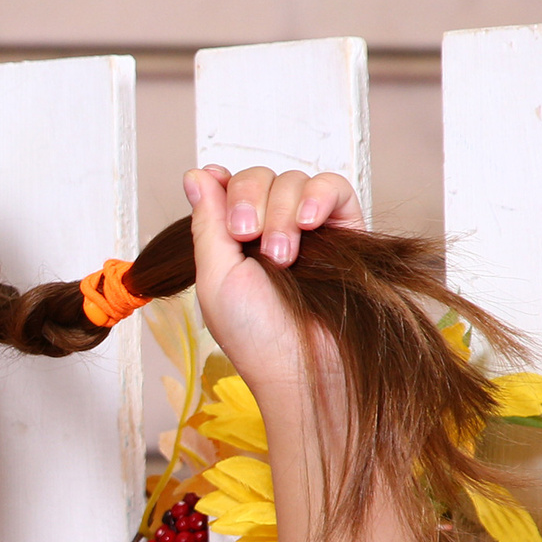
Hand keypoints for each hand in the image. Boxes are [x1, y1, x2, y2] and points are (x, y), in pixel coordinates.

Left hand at [182, 165, 360, 391]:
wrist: (303, 366)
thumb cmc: (254, 334)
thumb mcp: (215, 276)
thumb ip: (207, 222)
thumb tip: (196, 175)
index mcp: (235, 241)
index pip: (229, 187)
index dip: (225, 184)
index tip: (217, 188)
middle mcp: (272, 230)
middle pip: (259, 177)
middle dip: (250, 201)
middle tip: (248, 238)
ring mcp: (310, 230)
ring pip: (294, 181)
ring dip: (281, 212)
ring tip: (282, 256)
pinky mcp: (346, 232)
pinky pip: (335, 187)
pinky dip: (319, 195)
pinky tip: (308, 223)